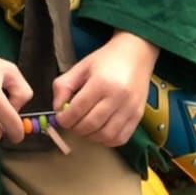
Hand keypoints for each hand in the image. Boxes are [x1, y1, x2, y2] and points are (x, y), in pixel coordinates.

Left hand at [53, 31, 158, 146]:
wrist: (135, 54)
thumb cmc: (106, 60)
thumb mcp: (80, 67)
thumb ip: (63, 86)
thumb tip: (57, 109)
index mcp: (100, 82)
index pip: (77, 110)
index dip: (64, 119)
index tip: (60, 118)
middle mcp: (117, 97)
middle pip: (90, 125)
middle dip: (75, 128)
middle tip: (72, 122)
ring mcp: (130, 109)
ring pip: (105, 135)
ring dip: (90, 136)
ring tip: (85, 126)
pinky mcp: (138, 117)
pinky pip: (120, 139)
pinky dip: (106, 140)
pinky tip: (100, 130)